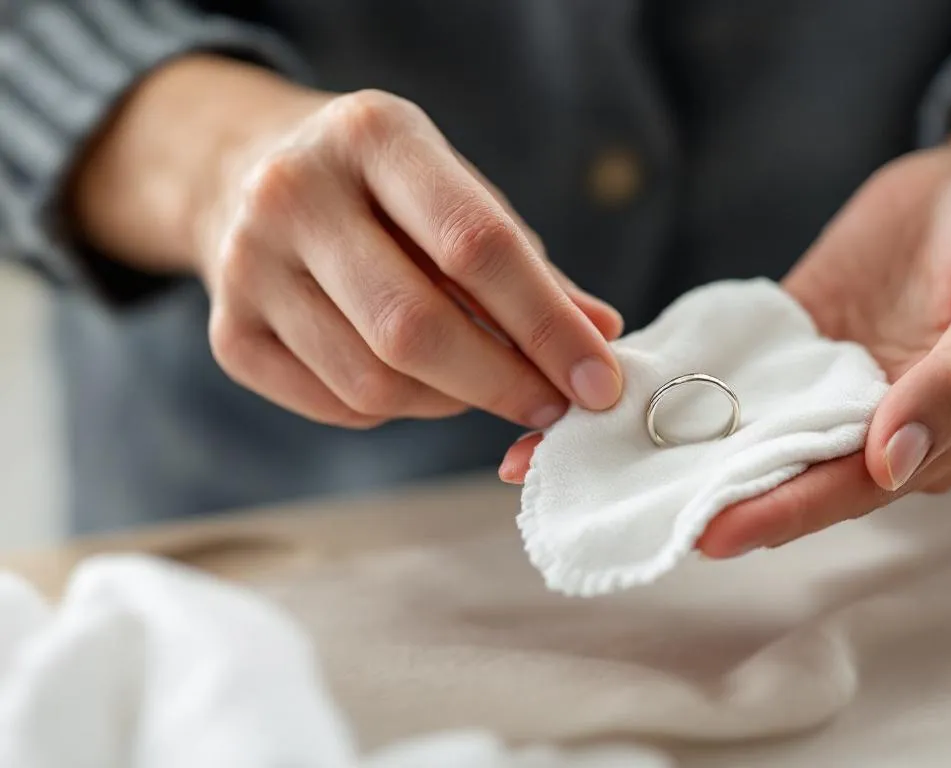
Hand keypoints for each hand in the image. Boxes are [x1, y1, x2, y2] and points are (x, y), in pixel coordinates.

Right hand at [73, 57, 622, 428]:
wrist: (243, 172)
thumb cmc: (382, 189)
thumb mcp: (455, 190)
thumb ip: (528, 265)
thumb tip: (601, 337)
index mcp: (372, 136)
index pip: (475, 244)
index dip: (546, 324)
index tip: (597, 380)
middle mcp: (295, 193)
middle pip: (415, 327)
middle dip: (504, 383)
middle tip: (555, 409)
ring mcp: (247, 266)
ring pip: (375, 382)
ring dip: (453, 401)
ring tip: (481, 381)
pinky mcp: (229, 334)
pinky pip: (339, 406)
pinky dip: (399, 409)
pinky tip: (415, 379)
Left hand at [501, 88, 950, 557]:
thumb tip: (892, 461)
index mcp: (927, 442)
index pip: (841, 491)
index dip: (777, 512)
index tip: (706, 530)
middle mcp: (867, 428)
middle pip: (776, 472)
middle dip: (698, 492)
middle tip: (613, 505)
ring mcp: (825, 384)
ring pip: (743, 427)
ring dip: (670, 443)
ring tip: (585, 456)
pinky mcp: (794, 340)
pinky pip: (733, 366)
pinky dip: (682, 378)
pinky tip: (620, 385)